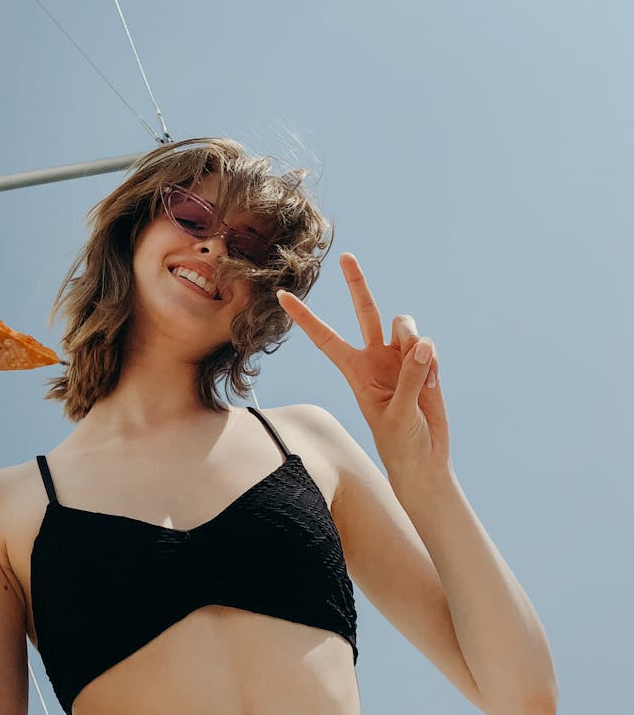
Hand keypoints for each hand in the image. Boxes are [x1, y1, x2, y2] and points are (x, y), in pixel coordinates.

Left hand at [277, 253, 449, 474]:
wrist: (424, 457)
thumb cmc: (400, 443)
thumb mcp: (397, 414)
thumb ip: (409, 377)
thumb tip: (422, 344)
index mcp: (355, 371)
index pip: (325, 338)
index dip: (304, 317)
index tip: (281, 295)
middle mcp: (375, 357)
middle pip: (365, 311)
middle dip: (357, 284)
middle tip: (346, 257)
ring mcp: (400, 357)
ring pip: (405, 325)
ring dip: (413, 342)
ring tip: (419, 376)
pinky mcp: (424, 361)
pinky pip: (429, 345)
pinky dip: (433, 362)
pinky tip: (432, 384)